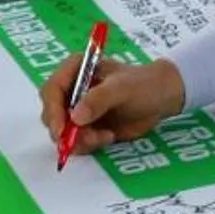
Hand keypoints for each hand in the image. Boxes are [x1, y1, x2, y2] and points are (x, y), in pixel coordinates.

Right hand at [41, 54, 185, 156]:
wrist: (163, 98)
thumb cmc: (143, 84)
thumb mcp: (122, 88)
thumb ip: (98, 99)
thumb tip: (74, 117)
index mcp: (75, 69)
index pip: (51, 90)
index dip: (53, 111)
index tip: (61, 130)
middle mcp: (71, 89)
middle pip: (51, 114)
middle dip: (66, 130)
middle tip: (90, 138)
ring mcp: (77, 110)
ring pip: (62, 132)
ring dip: (79, 140)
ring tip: (106, 136)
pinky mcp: (86, 127)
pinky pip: (75, 141)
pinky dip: (87, 144)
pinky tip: (108, 137)